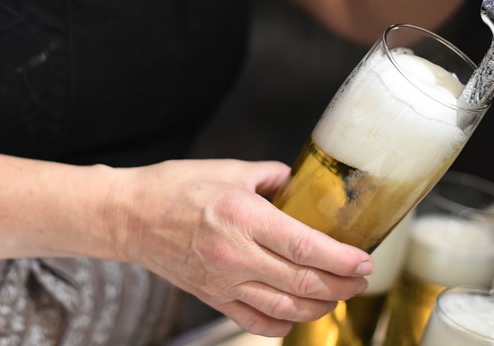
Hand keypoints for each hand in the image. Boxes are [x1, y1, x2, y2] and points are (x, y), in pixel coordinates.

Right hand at [106, 159, 372, 336]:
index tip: (364, 260)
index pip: (306, 247)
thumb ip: (270, 176)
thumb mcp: (228, 169)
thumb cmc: (173, 189)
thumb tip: (296, 182)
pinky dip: (283, 323)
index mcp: (243, 217)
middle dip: (341, 285)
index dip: (342, 259)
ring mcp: (223, 281)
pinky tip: (297, 313)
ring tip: (338, 294)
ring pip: (285, 308)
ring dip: (319, 306)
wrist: (129, 217)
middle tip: (360, 278)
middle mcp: (236, 254)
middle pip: (302, 283)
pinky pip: (255, 321)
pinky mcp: (213, 297)